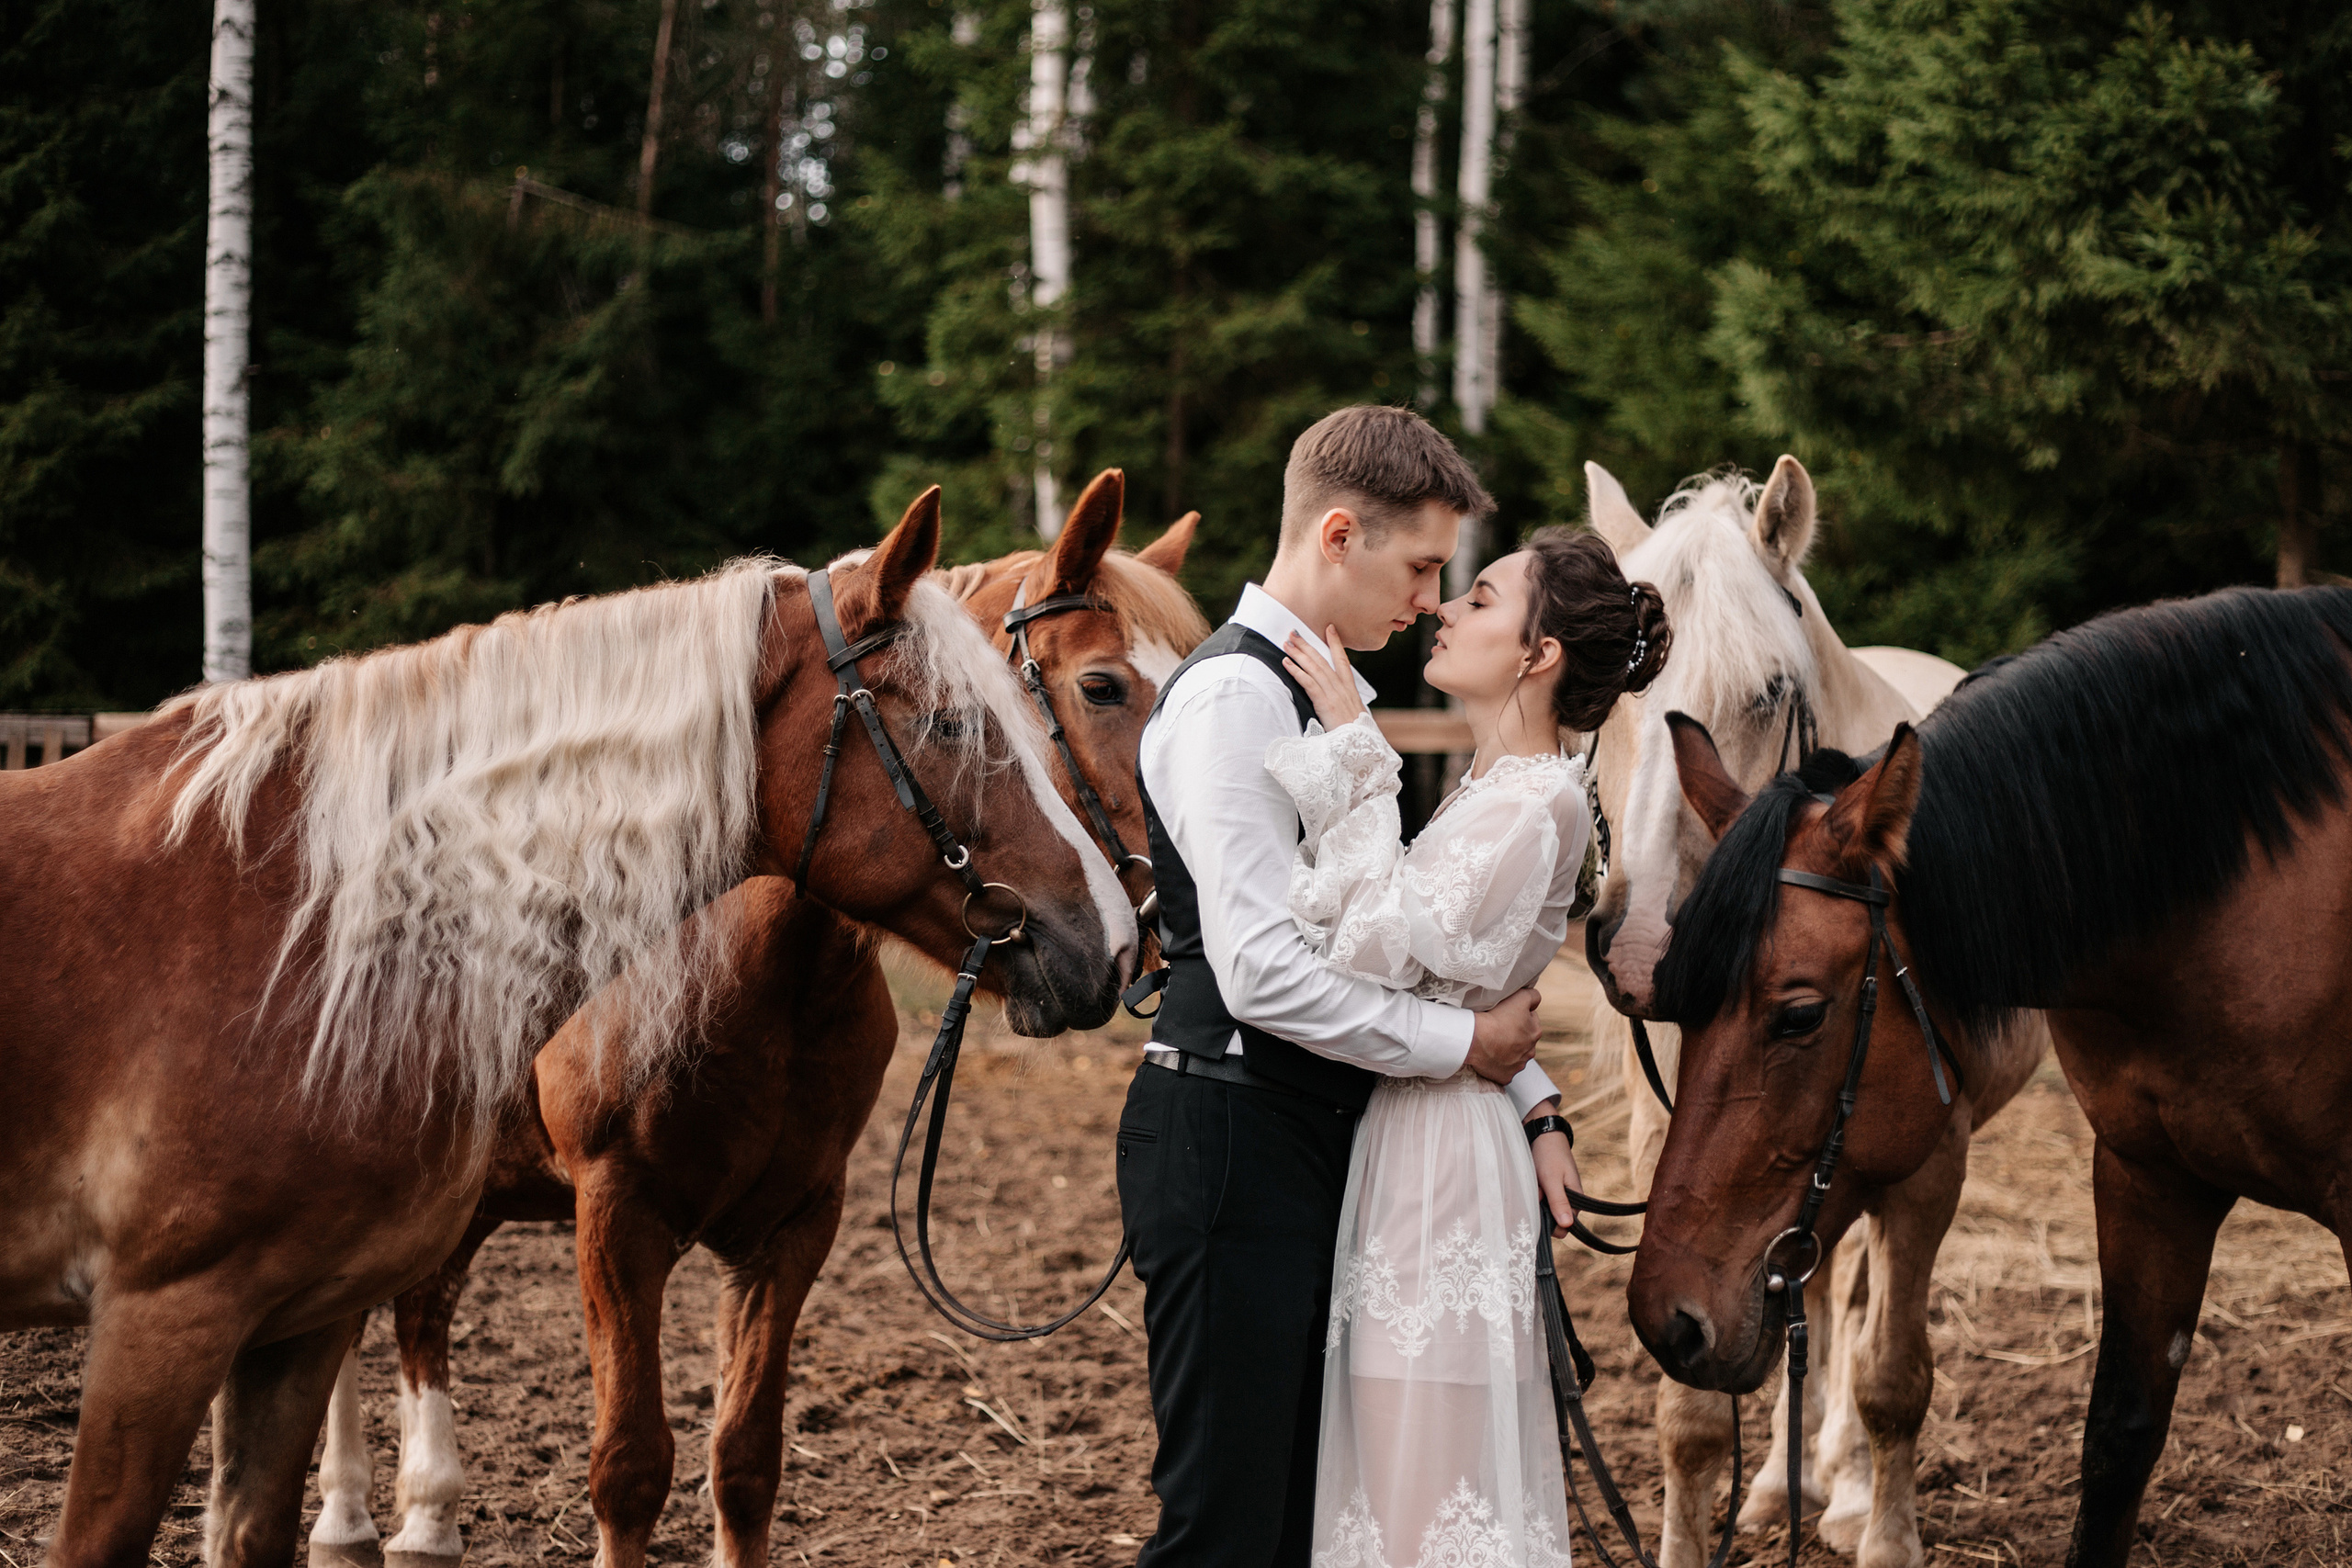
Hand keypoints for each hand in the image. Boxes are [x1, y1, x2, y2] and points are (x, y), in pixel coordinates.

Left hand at [1282, 626, 1365, 731]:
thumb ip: (1344, 705)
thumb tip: (1337, 703)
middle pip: (1322, 660)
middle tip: (1294, 632)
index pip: (1342, 660)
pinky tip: (1286, 663)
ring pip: (1314, 667)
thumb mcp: (1354, 715)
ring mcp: (1333, 693)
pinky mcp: (1324, 702)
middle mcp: (1341, 687)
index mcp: (1349, 688)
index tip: (1329, 628)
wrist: (1360, 744)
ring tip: (1287, 643)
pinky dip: (1296, 671)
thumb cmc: (1356, 734)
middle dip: (1307, 644)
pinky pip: (1308, 682)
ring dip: (1298, 653)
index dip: (1335, 643)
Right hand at [1465, 987, 1540, 1084]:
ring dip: (1507, 1049)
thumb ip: (1533, 996)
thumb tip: (1536, 1000)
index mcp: (1535, 1032)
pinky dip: (1498, 1064)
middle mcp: (1530, 1051)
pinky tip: (1490, 1056)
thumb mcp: (1520, 997)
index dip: (1518, 1014)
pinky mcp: (1506, 1076)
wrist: (1475, 1040)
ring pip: (1514, 1055)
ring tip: (1492, 1042)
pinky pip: (1504, 1069)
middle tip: (1498, 1027)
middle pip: (1523, 1038)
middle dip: (1514, 1033)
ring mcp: (1518, 1065)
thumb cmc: (1496, 1018)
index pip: (1531, 1019)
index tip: (1506, 1014)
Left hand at [1525, 1098, 1581, 1238]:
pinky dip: (1532, 1192)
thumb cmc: (1549, 1154)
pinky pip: (1537, 1198)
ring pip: (1542, 1209)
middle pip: (1553, 1218)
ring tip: (1532, 1184)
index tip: (1540, 1212)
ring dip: (1535, 1201)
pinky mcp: (1546, 1187)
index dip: (1553, 1224)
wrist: (1541, 1132)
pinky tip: (1530, 1181)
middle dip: (1541, 1210)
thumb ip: (1559, 1202)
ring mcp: (1556, 1192)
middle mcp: (1567, 1198)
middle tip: (1536, 1193)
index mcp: (1576, 1198)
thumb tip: (1567, 1225)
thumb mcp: (1552, 1179)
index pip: (1566, 1226)